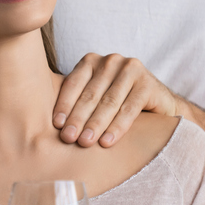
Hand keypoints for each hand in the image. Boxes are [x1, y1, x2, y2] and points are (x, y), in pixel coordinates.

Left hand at [54, 54, 180, 147]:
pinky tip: (107, 141)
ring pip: (109, 102)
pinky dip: (117, 127)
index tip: (57, 125)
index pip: (74, 84)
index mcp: (92, 62)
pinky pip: (129, 109)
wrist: (157, 105)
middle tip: (69, 139)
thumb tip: (48, 126)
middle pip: (91, 94)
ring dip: (96, 124)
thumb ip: (76, 103)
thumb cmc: (118, 104)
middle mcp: (111, 61)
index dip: (64, 105)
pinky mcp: (148, 83)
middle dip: (78, 118)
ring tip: (86, 143)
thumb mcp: (94, 99)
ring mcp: (131, 70)